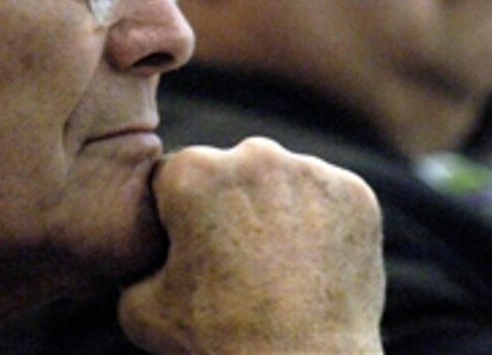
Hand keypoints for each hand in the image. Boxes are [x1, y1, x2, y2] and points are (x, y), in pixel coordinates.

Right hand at [119, 137, 383, 353]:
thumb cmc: (218, 341)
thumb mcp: (140, 309)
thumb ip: (135, 263)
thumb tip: (146, 251)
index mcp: (193, 171)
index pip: (175, 178)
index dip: (175, 217)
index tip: (187, 254)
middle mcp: (255, 154)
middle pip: (232, 171)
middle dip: (228, 205)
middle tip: (235, 263)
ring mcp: (312, 170)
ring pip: (283, 180)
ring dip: (276, 210)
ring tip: (277, 268)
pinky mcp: (355, 193)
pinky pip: (328, 199)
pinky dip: (321, 224)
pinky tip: (312, 267)